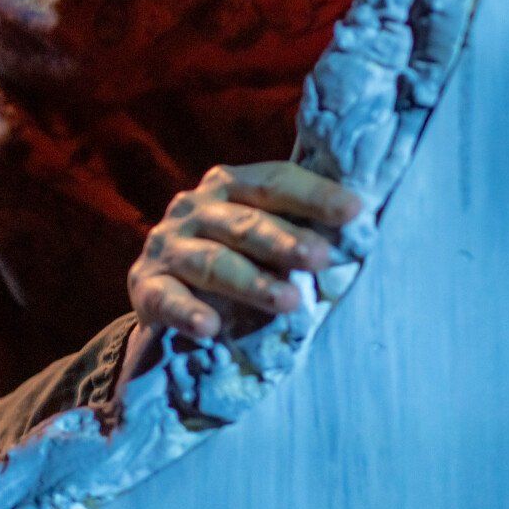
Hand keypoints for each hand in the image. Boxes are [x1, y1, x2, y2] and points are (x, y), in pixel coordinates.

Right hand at [127, 161, 362, 341]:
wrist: (165, 292)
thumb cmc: (233, 256)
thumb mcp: (261, 234)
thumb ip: (298, 225)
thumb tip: (362, 225)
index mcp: (228, 184)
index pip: (274, 181)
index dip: (314, 194)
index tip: (355, 211)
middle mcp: (194, 207)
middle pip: (245, 222)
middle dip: (286, 241)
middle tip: (322, 258)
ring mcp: (168, 246)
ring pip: (213, 261)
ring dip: (252, 282)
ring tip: (289, 302)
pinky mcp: (145, 285)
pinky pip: (167, 298)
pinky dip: (188, 312)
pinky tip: (210, 326)